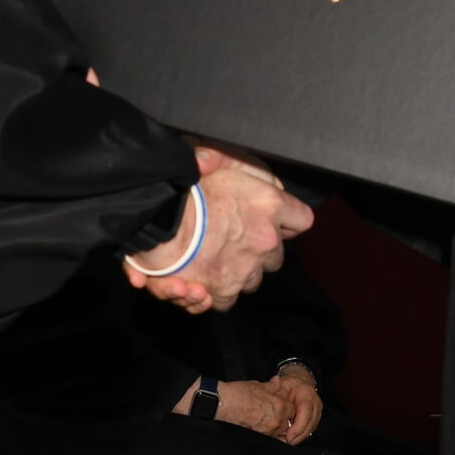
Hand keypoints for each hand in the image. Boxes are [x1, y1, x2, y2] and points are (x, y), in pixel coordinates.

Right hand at [124, 161, 312, 312]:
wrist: (152, 216)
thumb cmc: (179, 184)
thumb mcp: (209, 154)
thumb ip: (226, 161)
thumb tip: (223, 167)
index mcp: (269, 204)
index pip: (301, 219)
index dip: (287, 222)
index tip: (272, 222)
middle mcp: (265, 240)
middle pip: (275, 255)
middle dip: (256, 251)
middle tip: (229, 239)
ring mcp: (246, 268)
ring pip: (251, 279)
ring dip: (234, 272)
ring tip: (208, 259)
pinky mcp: (223, 290)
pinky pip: (225, 299)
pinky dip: (212, 294)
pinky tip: (195, 281)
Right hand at [220, 378, 297, 434]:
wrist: (223, 404)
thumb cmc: (238, 394)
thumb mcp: (258, 385)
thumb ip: (271, 386)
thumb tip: (277, 381)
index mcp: (279, 405)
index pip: (293, 410)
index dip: (287, 407)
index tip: (281, 406)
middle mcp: (276, 419)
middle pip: (287, 422)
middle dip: (283, 419)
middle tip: (272, 413)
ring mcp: (268, 430)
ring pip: (279, 432)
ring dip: (275, 427)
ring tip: (264, 420)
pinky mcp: (259, 437)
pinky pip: (269, 437)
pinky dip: (267, 433)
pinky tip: (259, 426)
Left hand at [270, 370, 323, 443]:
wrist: (299, 384)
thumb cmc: (290, 385)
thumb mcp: (281, 385)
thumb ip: (276, 392)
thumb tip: (272, 397)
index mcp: (307, 394)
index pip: (306, 412)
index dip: (298, 426)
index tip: (288, 436)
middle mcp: (315, 404)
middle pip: (309, 424)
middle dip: (297, 436)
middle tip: (283, 441)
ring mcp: (317, 413)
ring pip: (310, 430)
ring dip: (297, 438)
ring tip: (284, 440)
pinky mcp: (314, 420)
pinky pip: (308, 431)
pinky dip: (299, 436)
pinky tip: (288, 437)